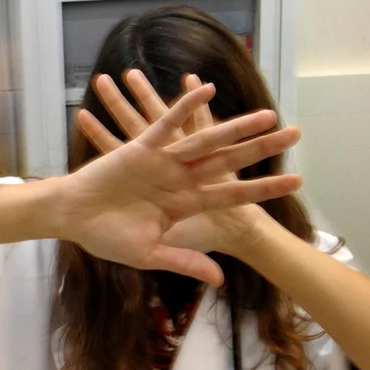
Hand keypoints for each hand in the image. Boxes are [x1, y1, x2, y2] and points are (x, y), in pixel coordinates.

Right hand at [58, 77, 300, 283]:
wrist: (72, 218)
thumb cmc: (105, 237)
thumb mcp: (148, 255)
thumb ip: (184, 261)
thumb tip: (219, 280)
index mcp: (185, 205)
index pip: (233, 194)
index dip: (264, 188)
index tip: (297, 181)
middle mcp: (180, 179)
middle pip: (229, 161)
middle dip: (262, 148)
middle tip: (296, 133)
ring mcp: (163, 161)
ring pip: (206, 140)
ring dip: (236, 126)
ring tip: (267, 114)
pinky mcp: (141, 147)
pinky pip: (166, 123)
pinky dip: (184, 107)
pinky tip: (205, 89)